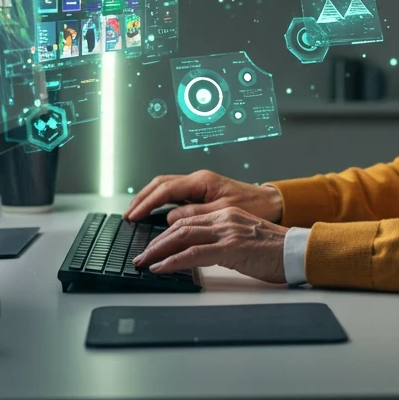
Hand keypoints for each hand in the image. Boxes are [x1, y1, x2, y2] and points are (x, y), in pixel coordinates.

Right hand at [123, 170, 282, 223]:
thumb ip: (196, 214)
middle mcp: (198, 180)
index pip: (166, 189)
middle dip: (142, 198)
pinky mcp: (201, 194)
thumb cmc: (253, 206)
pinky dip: (160, 202)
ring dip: (149, 199)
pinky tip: (154, 214)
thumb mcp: (224, 213)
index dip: (147, 203)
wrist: (271, 203)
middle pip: (161, 184)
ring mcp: (199, 186)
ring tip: (135, 214)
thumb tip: (170, 219)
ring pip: (166, 188)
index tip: (133, 216)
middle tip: (127, 216)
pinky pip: (174, 195)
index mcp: (202, 181)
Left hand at [132, 207, 289, 284]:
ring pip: (183, 237)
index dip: (167, 233)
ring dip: (158, 251)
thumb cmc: (275, 251)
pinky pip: (194, 254)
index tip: (153, 245)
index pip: (189, 220)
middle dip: (157, 242)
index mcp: (228, 215)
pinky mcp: (231, 248)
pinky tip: (161, 268)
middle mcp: (225, 218)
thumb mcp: (245, 240)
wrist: (298, 252)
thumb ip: (224, 241)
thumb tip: (201, 255)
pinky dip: (173, 261)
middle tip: (141, 255)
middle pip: (181, 226)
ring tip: (144, 262)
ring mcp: (227, 232)